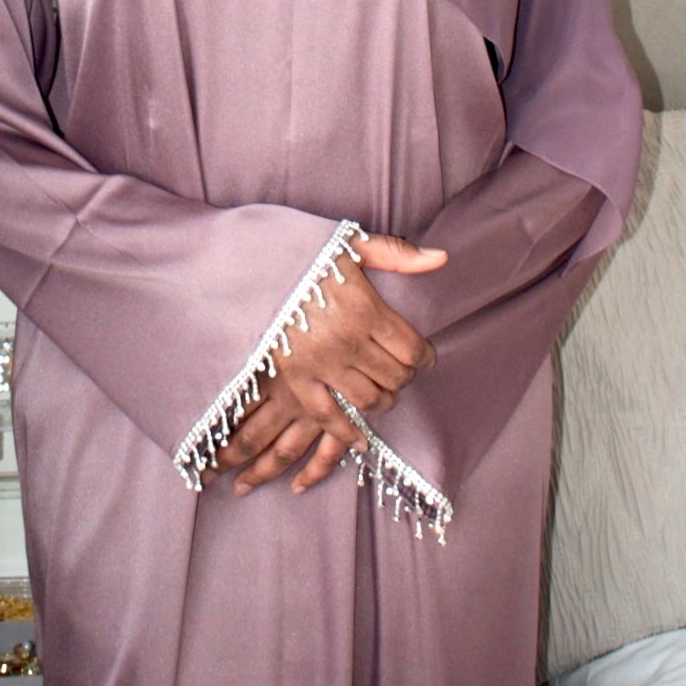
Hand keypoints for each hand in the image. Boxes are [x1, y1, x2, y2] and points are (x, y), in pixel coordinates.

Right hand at [212, 233, 446, 496]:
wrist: (245, 266)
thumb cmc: (299, 253)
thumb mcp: (349, 244)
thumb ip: (396, 255)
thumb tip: (440, 259)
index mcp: (366, 308)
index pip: (412, 348)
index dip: (424, 356)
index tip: (423, 356)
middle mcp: (348, 341)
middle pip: (395, 376)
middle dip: (404, 377)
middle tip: (400, 372)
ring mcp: (321, 363)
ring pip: (369, 399)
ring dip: (382, 401)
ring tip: (383, 395)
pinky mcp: (294, 378)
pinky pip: (327, 415)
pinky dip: (346, 432)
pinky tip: (360, 441)